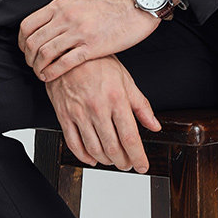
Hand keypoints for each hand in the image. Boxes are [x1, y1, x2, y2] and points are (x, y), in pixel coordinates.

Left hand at [19, 0, 159, 81]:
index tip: (26, 50)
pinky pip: (63, 63)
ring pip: (45, 54)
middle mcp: (65, 17)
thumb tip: (48, 22)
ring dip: (38, 67)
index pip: (28, 25)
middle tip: (33, 65)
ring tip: (41, 73)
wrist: (135, 4)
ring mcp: (78, 32)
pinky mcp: (91, 46)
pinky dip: (52, 73)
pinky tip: (50, 76)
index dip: (22, 42)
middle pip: (33, 42)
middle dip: (29, 58)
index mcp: (61, 4)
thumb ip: (62, 10)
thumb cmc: (110, 3)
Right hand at [44, 54, 161, 172]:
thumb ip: (141, 105)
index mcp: (116, 98)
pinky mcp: (64, 115)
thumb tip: (154, 125)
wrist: (68, 51)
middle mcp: (98, 108)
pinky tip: (92, 158)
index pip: (130, 137)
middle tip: (128, 164)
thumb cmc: (98, 62)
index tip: (142, 166)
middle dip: (124, 161)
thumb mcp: (125, 79)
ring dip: (106, 160)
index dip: (138, 156)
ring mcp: (79, 113)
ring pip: (94, 149)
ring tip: (113, 160)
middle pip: (113, 147)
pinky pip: (73, 144)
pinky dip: (84, 156)